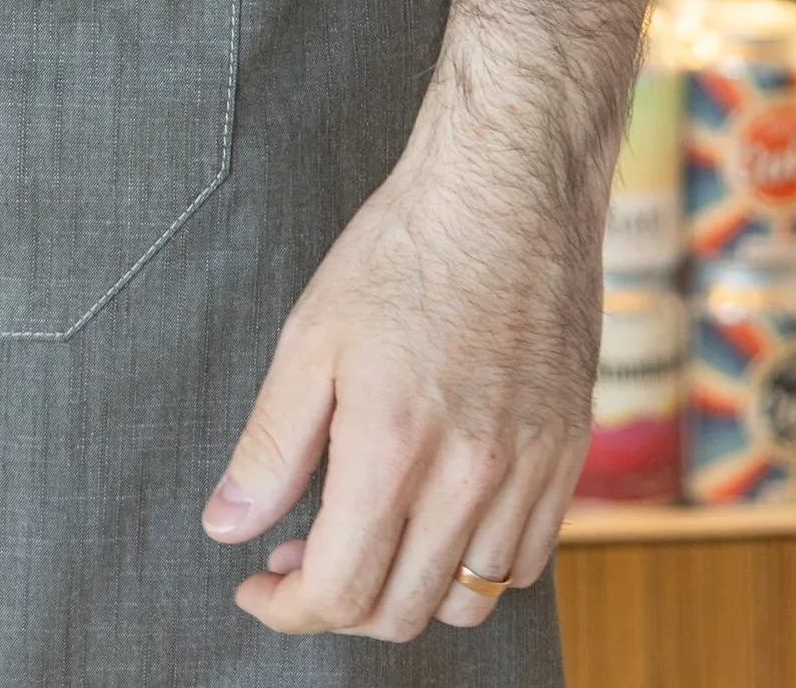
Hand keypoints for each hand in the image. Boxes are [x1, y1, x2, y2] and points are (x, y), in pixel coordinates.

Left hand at [202, 0, 666, 644]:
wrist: (509, 183)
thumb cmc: (406, 246)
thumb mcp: (311, 336)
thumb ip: (270, 445)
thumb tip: (227, 526)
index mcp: (394, 449)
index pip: (338, 592)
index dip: (286, 606)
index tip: (257, 585)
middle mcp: (470, 476)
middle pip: (400, 611)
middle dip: (337, 603)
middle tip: (299, 555)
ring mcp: (529, 470)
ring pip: (468, 598)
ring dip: (406, 591)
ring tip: (369, 536)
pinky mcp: (568, 452)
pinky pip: (525, 557)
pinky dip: (474, 562)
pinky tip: (436, 512)